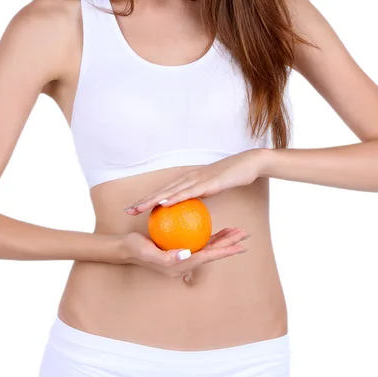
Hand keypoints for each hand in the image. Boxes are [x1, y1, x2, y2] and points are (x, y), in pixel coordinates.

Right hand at [120, 227, 249, 280]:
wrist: (126, 248)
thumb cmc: (135, 249)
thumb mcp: (148, 252)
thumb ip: (167, 257)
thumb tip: (187, 254)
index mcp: (181, 266)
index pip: (207, 257)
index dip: (224, 251)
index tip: (240, 246)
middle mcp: (186, 263)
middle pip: (212, 252)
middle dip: (230, 245)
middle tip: (245, 235)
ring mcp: (184, 256)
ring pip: (209, 247)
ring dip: (224, 240)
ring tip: (238, 231)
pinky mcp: (181, 248)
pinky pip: (200, 242)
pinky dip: (212, 236)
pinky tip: (220, 228)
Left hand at [123, 149, 267, 215]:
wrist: (249, 164)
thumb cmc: (232, 176)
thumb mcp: (212, 189)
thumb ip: (200, 196)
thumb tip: (192, 209)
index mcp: (188, 180)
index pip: (164, 192)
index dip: (148, 200)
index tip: (134, 209)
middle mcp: (188, 178)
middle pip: (161, 192)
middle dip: (143, 201)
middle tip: (127, 211)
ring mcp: (196, 180)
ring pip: (170, 192)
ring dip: (153, 200)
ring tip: (138, 209)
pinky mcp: (207, 183)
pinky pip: (187, 193)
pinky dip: (174, 199)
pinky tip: (163, 205)